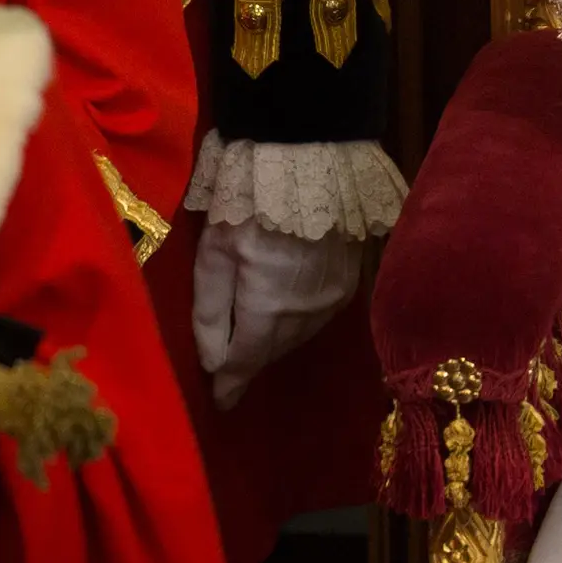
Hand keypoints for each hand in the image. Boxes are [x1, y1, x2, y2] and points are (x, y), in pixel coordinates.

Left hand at [191, 220, 367, 406]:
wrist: (310, 160)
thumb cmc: (248, 202)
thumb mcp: (213, 254)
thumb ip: (211, 313)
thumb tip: (213, 364)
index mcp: (269, 308)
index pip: (246, 360)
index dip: (230, 383)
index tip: (220, 402)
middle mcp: (308, 312)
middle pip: (273, 350)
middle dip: (251, 359)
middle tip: (230, 365)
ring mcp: (335, 297)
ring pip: (298, 336)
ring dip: (275, 341)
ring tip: (255, 338)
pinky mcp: (351, 280)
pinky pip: (319, 316)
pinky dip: (298, 321)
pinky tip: (285, 311)